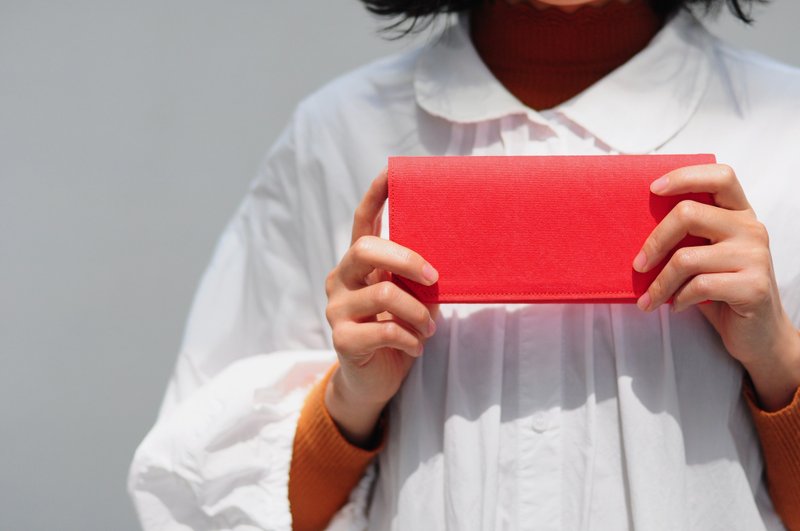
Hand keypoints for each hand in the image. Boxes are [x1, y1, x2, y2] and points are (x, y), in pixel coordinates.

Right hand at [324, 168, 438, 445]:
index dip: (375, 196)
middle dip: (406, 258)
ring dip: (418, 312)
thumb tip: (444, 263)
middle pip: (366, 248)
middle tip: (433, 277)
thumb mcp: (408, 300)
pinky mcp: (342, 339)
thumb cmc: (395, 333)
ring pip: (383, 294)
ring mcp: (337, 309)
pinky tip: (417, 346)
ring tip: (430, 327)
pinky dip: (411, 339)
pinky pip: (385, 331)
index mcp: (359, 265)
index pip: (362, 222)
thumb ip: (414, 279)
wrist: (371, 381)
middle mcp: (341, 280)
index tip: (390, 172)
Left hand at [633, 163, 799, 410]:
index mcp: (739, 214)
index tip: (653, 189)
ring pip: (686, 257)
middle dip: (654, 241)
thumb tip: (633, 225)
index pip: (720, 176)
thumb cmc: (723, 291)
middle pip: (689, 213)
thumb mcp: (707, 255)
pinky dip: (679, 298)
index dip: (684, 177)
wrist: (760, 334)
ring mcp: (755, 257)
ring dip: (659, 283)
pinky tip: (676, 306)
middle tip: (638, 265)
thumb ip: (689, 235)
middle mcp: (751, 229)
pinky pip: (699, 286)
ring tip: (649, 298)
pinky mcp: (752, 287)